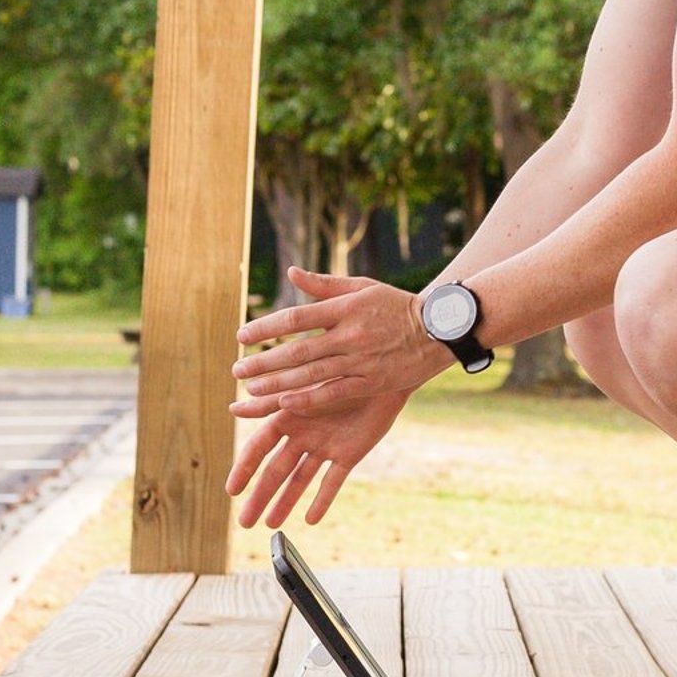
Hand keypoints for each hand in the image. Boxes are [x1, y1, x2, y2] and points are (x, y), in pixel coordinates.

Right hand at [225, 377, 407, 528]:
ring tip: (272, 525)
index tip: (231, 491)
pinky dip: (323, 500)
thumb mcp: (303, 387)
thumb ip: (271, 402)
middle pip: (276, 471)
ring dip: (286, 502)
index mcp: (287, 416)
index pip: (258, 448)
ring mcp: (325, 445)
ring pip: (301, 480)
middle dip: (260, 496)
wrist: (385, 370)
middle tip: (245, 522)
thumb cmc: (341, 370)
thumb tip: (234, 409)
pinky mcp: (349, 454)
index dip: (244, 469)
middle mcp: (303, 434)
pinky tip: (312, 518)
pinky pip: (332, 481)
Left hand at [232, 268, 444, 417]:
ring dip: (278, 383)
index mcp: (346, 308)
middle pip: (298, 350)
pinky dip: (309, 398)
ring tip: (251, 390)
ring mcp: (362, 360)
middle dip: (264, 361)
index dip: (266, 327)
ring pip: (312, 374)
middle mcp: (351, 334)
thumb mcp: (362, 287)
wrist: (440, 329)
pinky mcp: (372, 382)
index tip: (241, 335)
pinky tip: (285, 403)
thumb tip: (291, 272)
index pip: (296, 317)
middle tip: (237, 369)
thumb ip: (324, 284)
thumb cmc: (396, 305)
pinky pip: (334, 392)